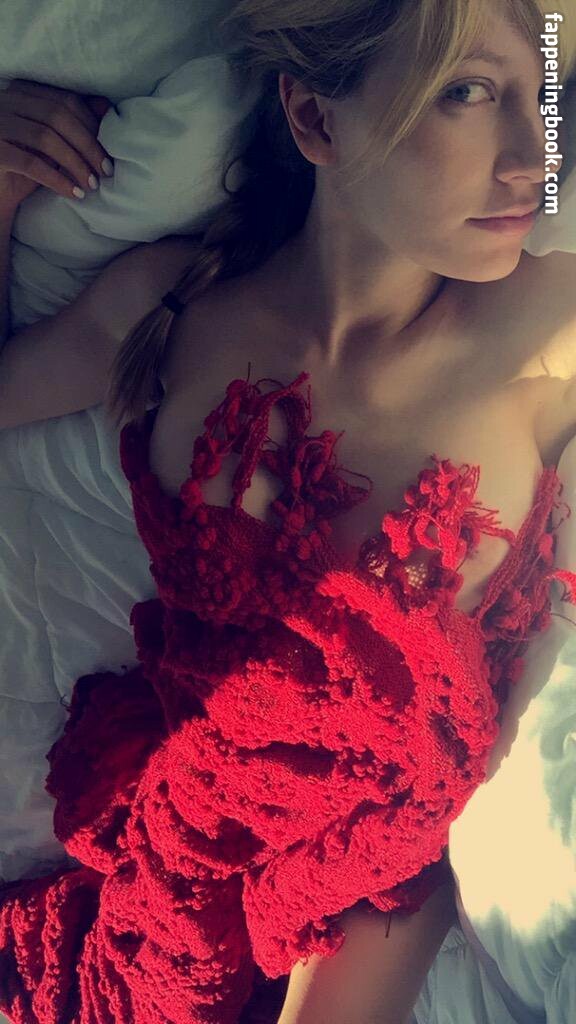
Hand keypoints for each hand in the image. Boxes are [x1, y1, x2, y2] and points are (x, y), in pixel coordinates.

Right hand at [0, 79, 113, 211]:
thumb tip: (105, 105)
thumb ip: (74, 123)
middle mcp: (5, 102)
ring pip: (45, 138)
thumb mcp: (52, 145)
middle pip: (57, 116)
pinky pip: (31, 164)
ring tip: (92, 185)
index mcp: (21, 93)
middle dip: (87, 145)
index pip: (64, 100)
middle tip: (105, 171)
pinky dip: (57, 180)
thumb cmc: (25, 169)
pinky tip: (74, 193)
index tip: (108, 153)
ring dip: (75, 163)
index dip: (92, 126)